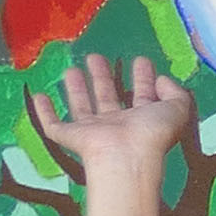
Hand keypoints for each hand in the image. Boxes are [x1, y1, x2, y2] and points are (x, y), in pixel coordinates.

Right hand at [30, 55, 191, 185]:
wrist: (125, 157)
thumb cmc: (152, 134)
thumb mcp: (176, 109)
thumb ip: (175, 92)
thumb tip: (163, 80)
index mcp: (143, 120)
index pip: (142, 96)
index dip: (143, 78)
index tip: (141, 60)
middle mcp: (117, 125)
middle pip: (108, 97)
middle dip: (103, 77)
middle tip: (97, 57)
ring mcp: (93, 132)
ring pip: (82, 106)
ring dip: (76, 88)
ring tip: (72, 69)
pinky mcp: (70, 138)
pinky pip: (53, 124)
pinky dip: (43, 112)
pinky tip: (39, 95)